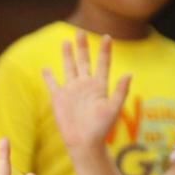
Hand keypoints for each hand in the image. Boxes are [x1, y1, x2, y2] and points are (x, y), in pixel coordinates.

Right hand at [42, 30, 130, 149]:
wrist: (84, 142)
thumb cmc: (100, 128)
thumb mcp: (113, 108)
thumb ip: (120, 91)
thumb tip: (129, 73)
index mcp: (99, 86)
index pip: (103, 63)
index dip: (105, 51)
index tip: (107, 36)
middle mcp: (85, 85)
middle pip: (83, 61)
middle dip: (82, 47)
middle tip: (80, 32)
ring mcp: (71, 90)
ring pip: (68, 68)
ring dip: (67, 55)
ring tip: (65, 42)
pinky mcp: (58, 98)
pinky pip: (52, 84)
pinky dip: (48, 76)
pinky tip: (45, 68)